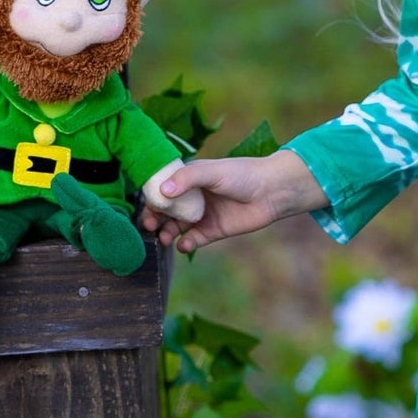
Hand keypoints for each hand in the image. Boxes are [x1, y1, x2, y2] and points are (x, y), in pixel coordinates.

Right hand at [138, 149, 326, 252]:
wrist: (272, 191)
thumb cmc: (242, 174)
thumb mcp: (211, 172)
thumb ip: (186, 179)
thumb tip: (163, 191)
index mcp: (189, 179)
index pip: (163, 189)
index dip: (152, 199)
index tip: (146, 208)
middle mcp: (193, 197)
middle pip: (167, 211)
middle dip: (156, 219)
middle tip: (150, 227)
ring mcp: (203, 214)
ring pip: (178, 227)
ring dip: (168, 233)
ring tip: (164, 239)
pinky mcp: (215, 230)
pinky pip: (195, 239)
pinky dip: (187, 244)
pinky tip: (184, 245)